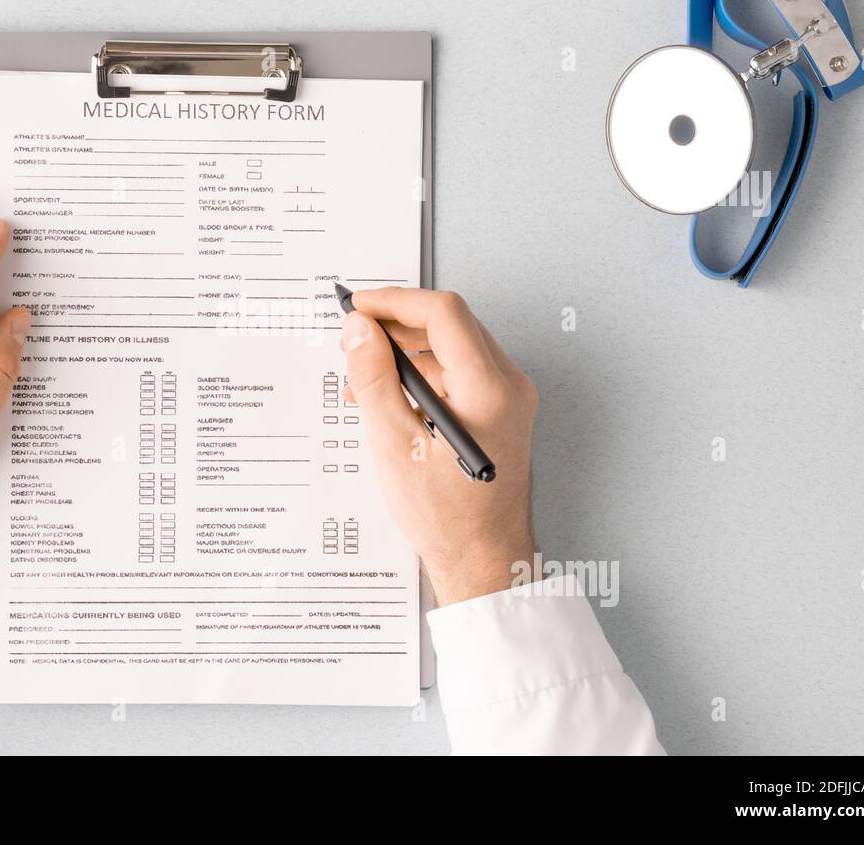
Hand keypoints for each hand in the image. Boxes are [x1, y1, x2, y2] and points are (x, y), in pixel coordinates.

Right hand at [341, 288, 537, 605]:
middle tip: (354, 337)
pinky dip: (421, 376)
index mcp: (489, 389)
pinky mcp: (498, 413)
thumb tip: (359, 331)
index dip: (395, 302)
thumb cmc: (447, 517)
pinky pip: (457, 375)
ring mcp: (507, 399)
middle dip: (397, 325)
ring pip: (452, 348)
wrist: (484, 561)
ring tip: (362, 376)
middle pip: (451, 325)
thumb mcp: (394, 444)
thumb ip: (374, 379)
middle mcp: (508, 386)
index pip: (444, 314)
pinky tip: (387, 397)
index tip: (359, 307)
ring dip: (406, 352)